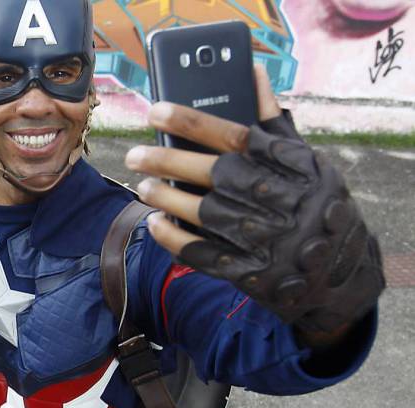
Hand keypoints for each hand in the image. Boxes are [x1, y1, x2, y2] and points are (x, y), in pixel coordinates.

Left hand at [124, 65, 382, 333]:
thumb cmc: (315, 199)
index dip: (191, 122)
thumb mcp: (305, 157)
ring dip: (165, 198)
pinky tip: (155, 222)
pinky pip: (200, 252)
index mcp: (285, 165)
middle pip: (211, 173)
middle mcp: (272, 197)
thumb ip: (273, 118)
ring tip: (143, 186)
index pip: (232, 135)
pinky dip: (173, 237)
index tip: (156, 110)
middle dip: (166, 162)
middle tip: (135, 156)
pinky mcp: (249, 268)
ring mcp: (261, 236)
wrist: (339, 262)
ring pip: (201, 212)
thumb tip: (253, 71)